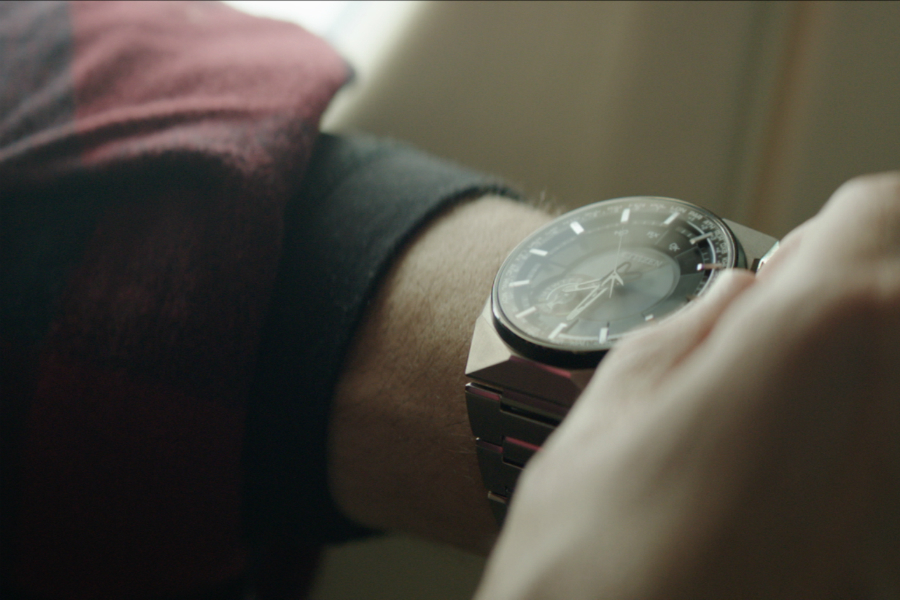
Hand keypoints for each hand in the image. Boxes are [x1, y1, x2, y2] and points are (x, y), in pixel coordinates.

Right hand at [476, 174, 899, 598]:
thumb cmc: (589, 560)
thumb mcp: (614, 406)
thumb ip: (694, 333)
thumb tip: (743, 304)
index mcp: (823, 328)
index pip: (882, 208)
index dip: (832, 232)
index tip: (798, 266)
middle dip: (862, 295)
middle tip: (795, 338)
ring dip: (867, 373)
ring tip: (790, 418)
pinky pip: (889, 457)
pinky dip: (863, 445)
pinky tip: (803, 485)